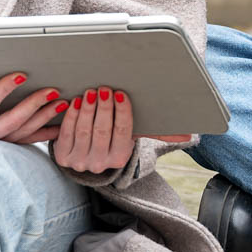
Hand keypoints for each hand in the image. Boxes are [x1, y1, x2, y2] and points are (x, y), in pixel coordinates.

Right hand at [0, 72, 61, 150]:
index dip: (4, 89)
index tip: (22, 74)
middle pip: (11, 122)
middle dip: (33, 105)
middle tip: (53, 90)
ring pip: (22, 134)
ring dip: (44, 118)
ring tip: (63, 103)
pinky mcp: (1, 148)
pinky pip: (25, 142)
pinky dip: (44, 135)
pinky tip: (60, 127)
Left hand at [50, 86, 191, 174]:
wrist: (84, 154)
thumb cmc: (112, 137)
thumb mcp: (132, 135)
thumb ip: (158, 133)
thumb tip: (189, 136)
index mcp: (121, 157)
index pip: (123, 132)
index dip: (122, 112)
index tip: (121, 93)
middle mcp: (101, 163)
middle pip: (103, 131)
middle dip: (104, 107)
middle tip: (105, 88)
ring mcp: (80, 161)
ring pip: (85, 131)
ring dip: (88, 109)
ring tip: (91, 92)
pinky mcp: (63, 156)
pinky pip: (67, 133)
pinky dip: (72, 116)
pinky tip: (76, 101)